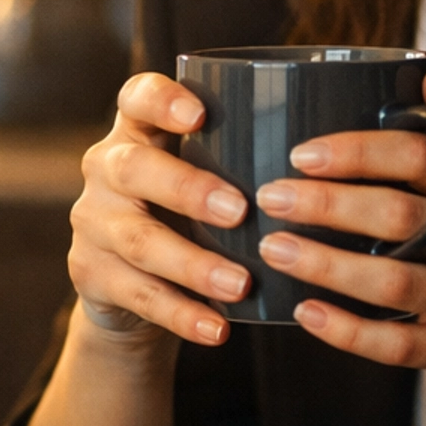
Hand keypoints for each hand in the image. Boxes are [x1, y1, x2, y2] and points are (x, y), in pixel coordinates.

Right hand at [68, 72, 252, 346]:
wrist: (131, 283)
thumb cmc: (190, 213)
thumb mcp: (205, 176)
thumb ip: (242, 160)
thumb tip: (334, 164)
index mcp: (139, 131)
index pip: (137, 97)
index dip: (162, 100)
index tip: (199, 115)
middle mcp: (107, 168)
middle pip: (135, 169)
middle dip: (188, 190)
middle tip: (239, 211)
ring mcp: (93, 222)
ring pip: (140, 240)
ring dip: (193, 265)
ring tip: (240, 284)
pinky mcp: (91, 273)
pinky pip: (138, 294)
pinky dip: (181, 314)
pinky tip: (216, 328)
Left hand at [254, 71, 425, 422]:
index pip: (424, 156)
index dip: (359, 151)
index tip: (303, 152)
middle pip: (399, 215)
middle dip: (327, 203)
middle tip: (270, 196)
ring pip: (392, 281)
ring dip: (325, 264)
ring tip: (273, 250)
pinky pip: (398, 343)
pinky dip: (347, 330)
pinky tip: (306, 314)